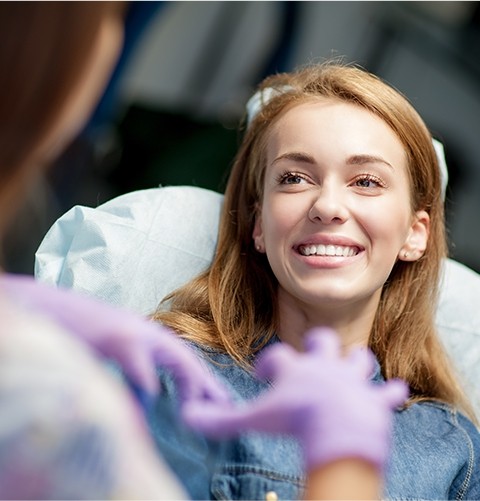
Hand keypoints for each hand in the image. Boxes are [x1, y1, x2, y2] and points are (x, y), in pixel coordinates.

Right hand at [1, 274, 229, 404]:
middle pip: (187, 358)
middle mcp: (147, 333)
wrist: (53, 309)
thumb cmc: (82, 334)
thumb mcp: (115, 354)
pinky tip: (152, 394)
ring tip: (195, 408)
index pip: (183, 359)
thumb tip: (150, 397)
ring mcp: (134, 332)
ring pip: (175, 357)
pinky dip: (147, 379)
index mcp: (148, 337)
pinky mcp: (117, 336)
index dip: (200, 380)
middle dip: (206, 383)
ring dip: (188, 382)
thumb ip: (136, 373)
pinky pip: (139, 361)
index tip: (217, 400)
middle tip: (223, 405)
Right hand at [183, 327, 407, 470]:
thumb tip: (187, 416)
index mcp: (296, 368)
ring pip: (360, 358)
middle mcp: (326, 366)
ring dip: (356, 363)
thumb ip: (220, 420)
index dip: (269, 364)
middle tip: (313, 359)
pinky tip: (395, 392)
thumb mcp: (253, 419)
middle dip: (319, 345)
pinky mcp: (375, 399)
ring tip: (351, 370)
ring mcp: (353, 380)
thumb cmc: (293, 421)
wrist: (337, 429)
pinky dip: (390, 394)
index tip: (263, 375)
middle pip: (324, 340)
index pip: (277, 355)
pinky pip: (388, 393)